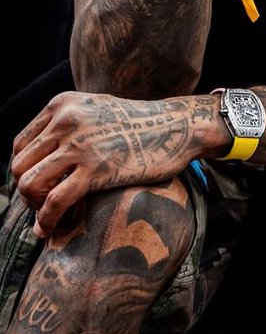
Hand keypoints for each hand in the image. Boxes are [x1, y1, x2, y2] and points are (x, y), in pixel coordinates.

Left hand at [11, 91, 208, 237]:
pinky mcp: (96, 169)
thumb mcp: (96, 109)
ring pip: (29, 184)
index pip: (20, 145)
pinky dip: (46, 221)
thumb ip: (66, 124)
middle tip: (43, 203)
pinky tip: (48, 230)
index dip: (24, 170)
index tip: (38, 185)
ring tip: (48, 214)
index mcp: (63, 104)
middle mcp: (67, 120)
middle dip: (26, 191)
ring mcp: (81, 145)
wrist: (177, 127)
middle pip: (20, 166)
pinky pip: (54, 202)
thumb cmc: (139, 124)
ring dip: (34, 206)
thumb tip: (39, 158)